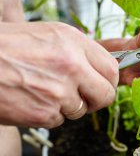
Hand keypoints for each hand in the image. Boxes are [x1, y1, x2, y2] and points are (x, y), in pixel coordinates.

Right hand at [0, 22, 118, 127]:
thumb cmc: (6, 47)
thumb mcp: (47, 35)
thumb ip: (78, 51)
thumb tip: (101, 68)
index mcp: (73, 42)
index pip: (112, 69)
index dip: (109, 80)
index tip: (102, 84)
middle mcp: (72, 65)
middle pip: (106, 94)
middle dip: (96, 99)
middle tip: (83, 96)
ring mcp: (59, 91)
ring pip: (81, 110)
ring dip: (67, 106)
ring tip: (42, 91)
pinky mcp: (45, 113)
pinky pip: (59, 120)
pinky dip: (47, 114)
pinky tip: (30, 100)